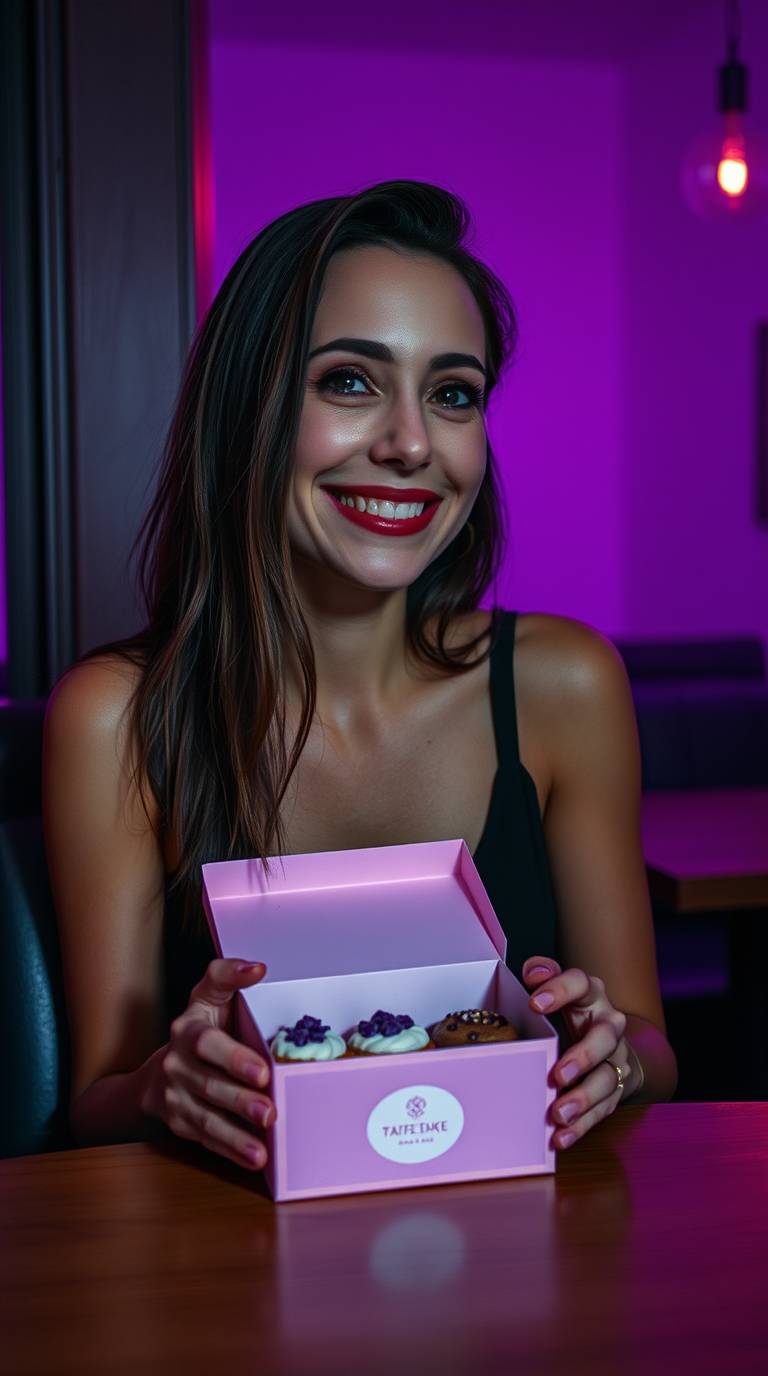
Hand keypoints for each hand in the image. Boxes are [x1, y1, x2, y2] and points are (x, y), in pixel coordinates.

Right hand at [142, 957, 273, 1170]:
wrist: (160, 1069)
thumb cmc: (202, 1027)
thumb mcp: (207, 996)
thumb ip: (228, 977)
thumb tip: (258, 968)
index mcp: (187, 1030)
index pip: (207, 1042)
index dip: (233, 1057)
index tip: (262, 1069)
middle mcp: (176, 1064)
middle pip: (209, 1085)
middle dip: (240, 1099)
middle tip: (269, 1111)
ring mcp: (175, 1097)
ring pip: (206, 1117)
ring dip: (236, 1134)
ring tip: (263, 1144)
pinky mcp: (180, 1122)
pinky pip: (206, 1138)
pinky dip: (230, 1150)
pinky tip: (254, 1158)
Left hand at [521, 956, 630, 1150]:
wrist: (613, 1046)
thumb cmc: (572, 1014)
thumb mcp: (559, 991)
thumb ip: (543, 975)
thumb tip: (530, 970)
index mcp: (590, 995)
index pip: (581, 983)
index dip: (560, 989)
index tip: (535, 1003)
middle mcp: (609, 1025)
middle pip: (605, 1036)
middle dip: (583, 1056)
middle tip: (558, 1074)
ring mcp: (616, 1059)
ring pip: (607, 1078)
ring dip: (584, 1097)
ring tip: (559, 1114)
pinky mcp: (616, 1090)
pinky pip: (602, 1109)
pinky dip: (582, 1126)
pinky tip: (561, 1137)